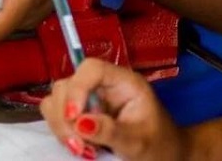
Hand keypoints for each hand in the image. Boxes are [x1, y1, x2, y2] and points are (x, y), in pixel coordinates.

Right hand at [41, 59, 187, 160]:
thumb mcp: (139, 142)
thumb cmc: (159, 145)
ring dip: (62, 126)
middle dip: (65, 116)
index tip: (74, 119)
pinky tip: (80, 147)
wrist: (165, 156)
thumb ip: (111, 131)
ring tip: (82, 150)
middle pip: (68, 84)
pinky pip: (59, 116)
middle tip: (79, 146)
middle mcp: (103, 86)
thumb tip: (80, 123)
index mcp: (123, 82)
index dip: (77, 89)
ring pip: (57, 100)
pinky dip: (63, 132)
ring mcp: (90, 99)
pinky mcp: (82, 114)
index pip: (92, 69)